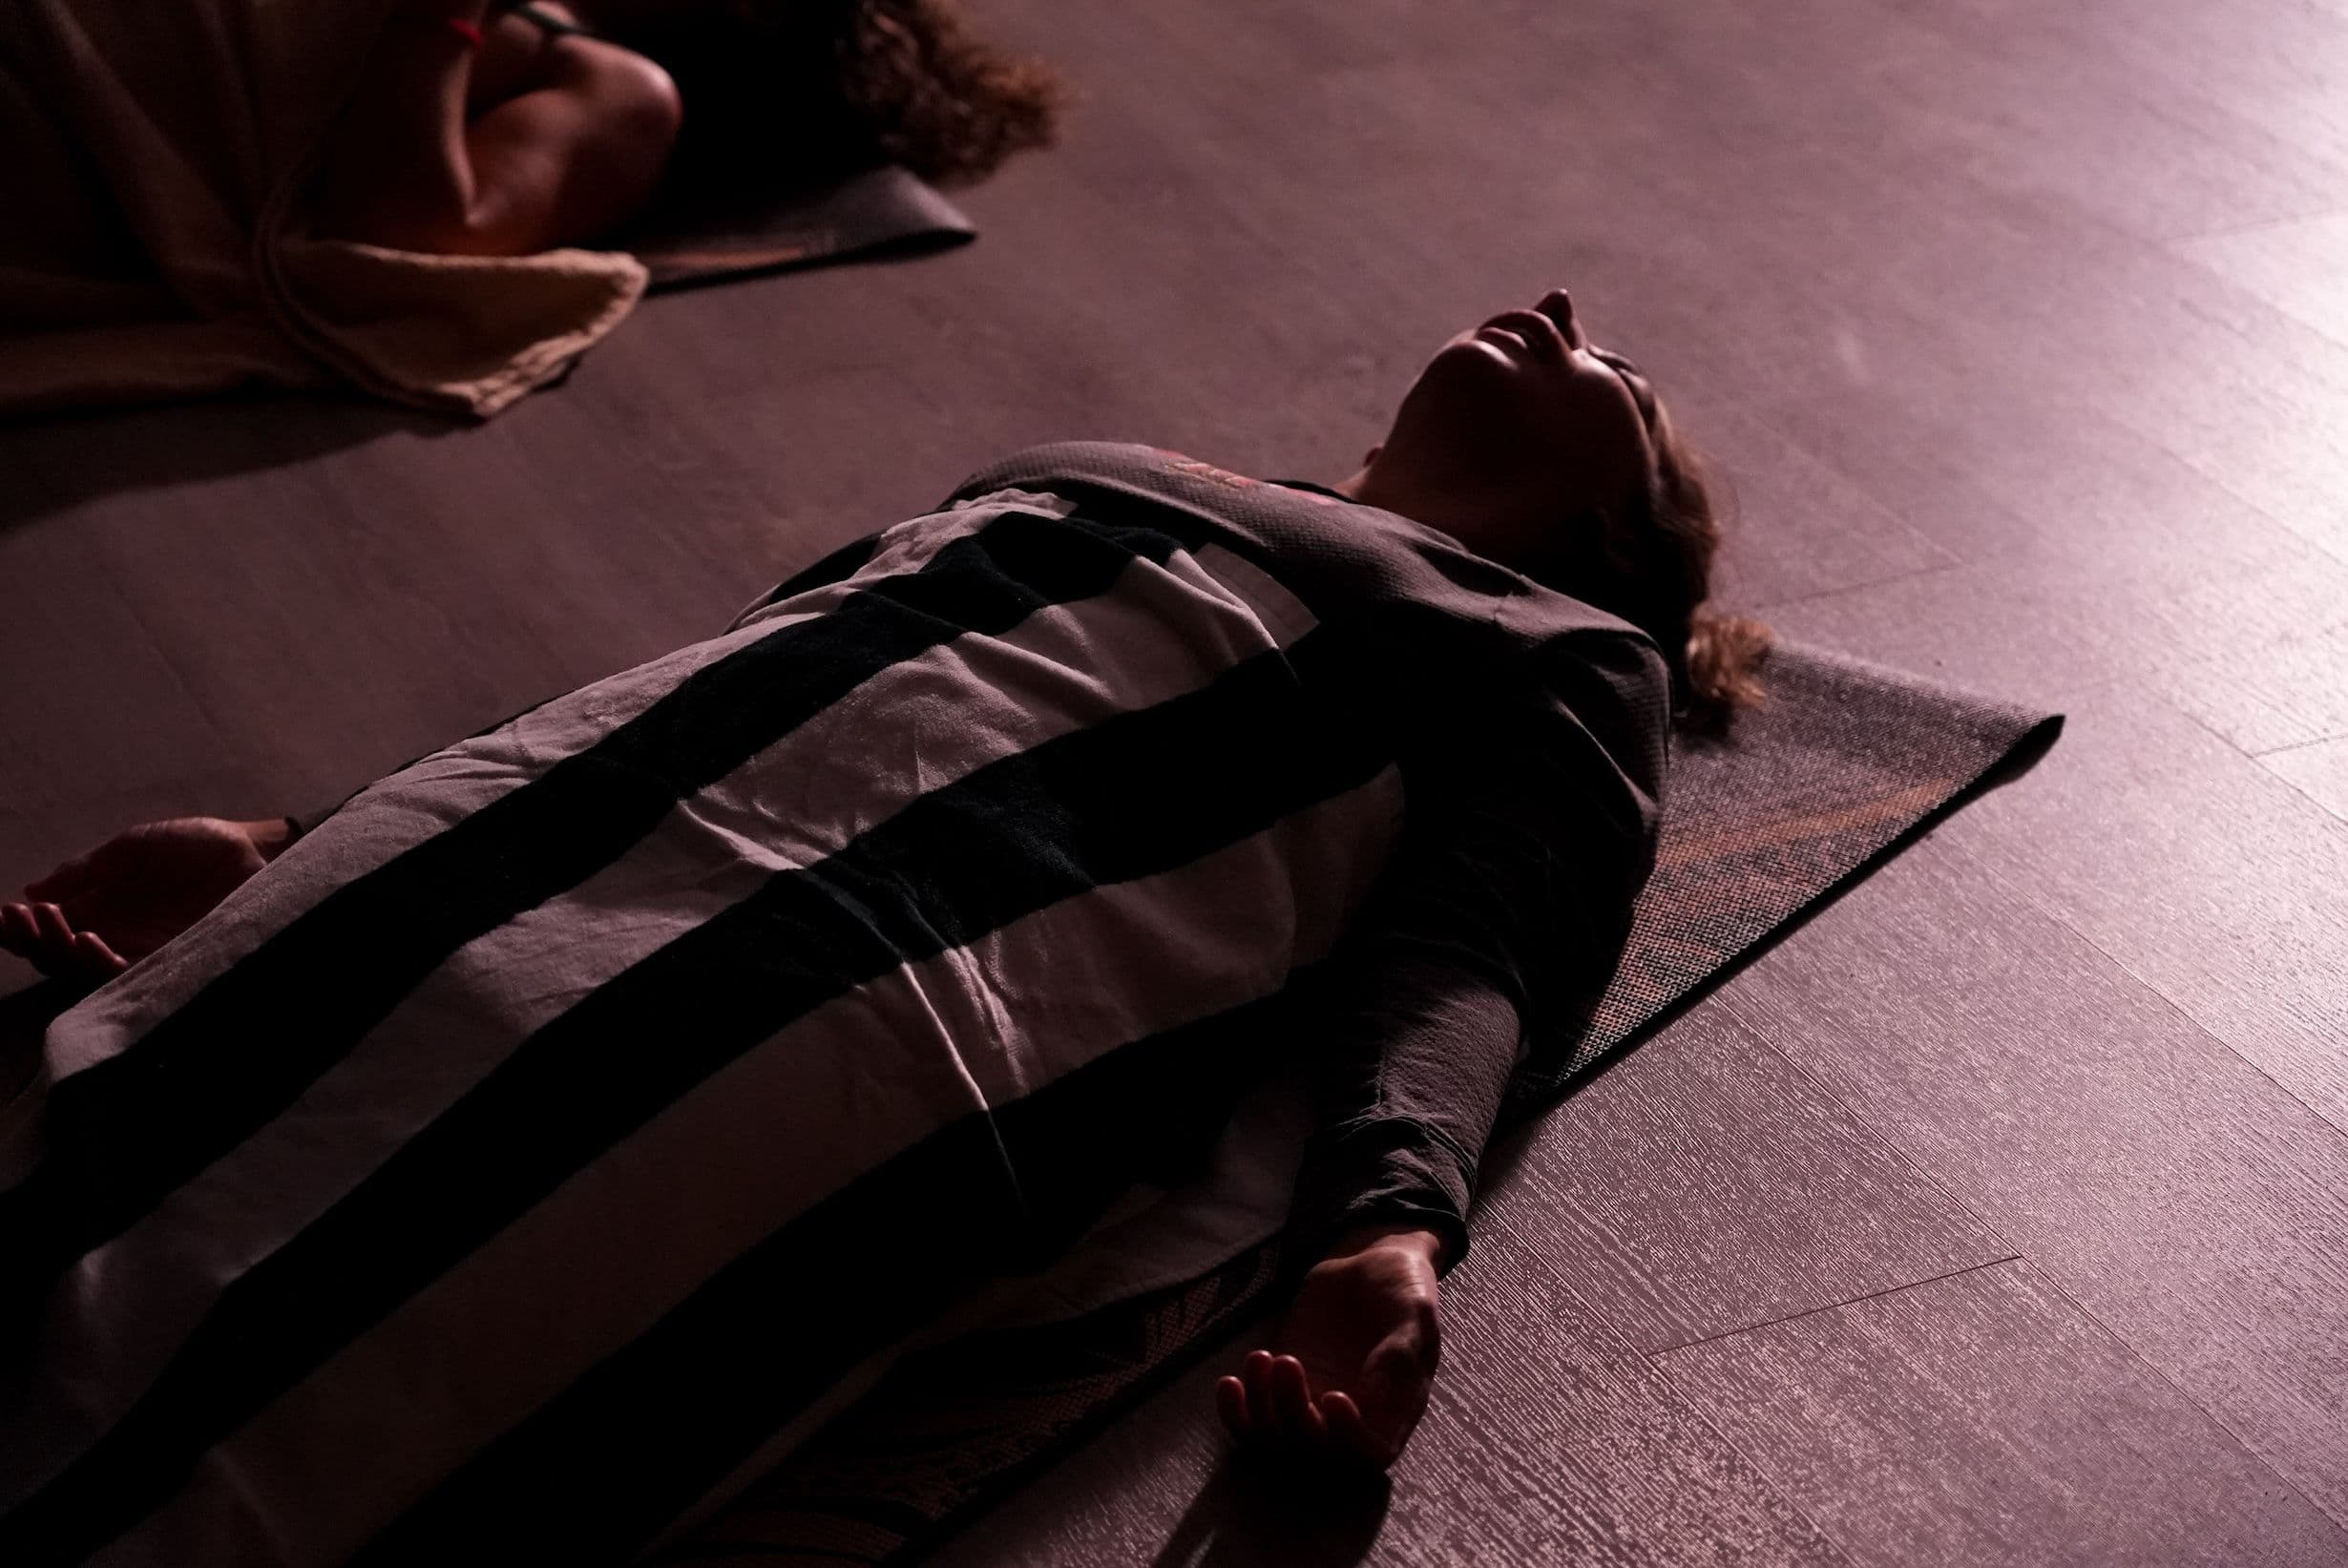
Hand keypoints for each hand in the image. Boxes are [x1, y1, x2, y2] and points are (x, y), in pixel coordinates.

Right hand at [0, 817, 291, 985]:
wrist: (255, 851)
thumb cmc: (194, 846)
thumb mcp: (132, 848)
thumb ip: (86, 869)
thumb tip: (30, 888)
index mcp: (98, 907)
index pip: (46, 928)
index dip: (17, 927)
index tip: (3, 913)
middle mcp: (112, 935)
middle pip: (55, 955)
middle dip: (31, 940)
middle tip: (20, 918)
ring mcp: (139, 951)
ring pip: (84, 970)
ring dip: (60, 951)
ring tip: (57, 927)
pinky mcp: (170, 961)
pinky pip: (127, 974)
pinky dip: (102, 962)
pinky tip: (91, 941)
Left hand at [1216, 1223, 1443, 1470]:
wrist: (1366, 1267)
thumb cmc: (1401, 1289)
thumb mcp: (1414, 1312)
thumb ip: (1399, 1352)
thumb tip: (1373, 1396)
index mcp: (1394, 1412)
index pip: (1371, 1451)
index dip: (1349, 1437)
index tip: (1333, 1398)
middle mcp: (1352, 1421)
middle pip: (1316, 1447)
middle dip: (1292, 1412)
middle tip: (1286, 1362)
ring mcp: (1312, 1407)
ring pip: (1278, 1438)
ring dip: (1260, 1409)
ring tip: (1260, 1358)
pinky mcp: (1280, 1390)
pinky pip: (1252, 1420)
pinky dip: (1235, 1412)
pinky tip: (1229, 1383)